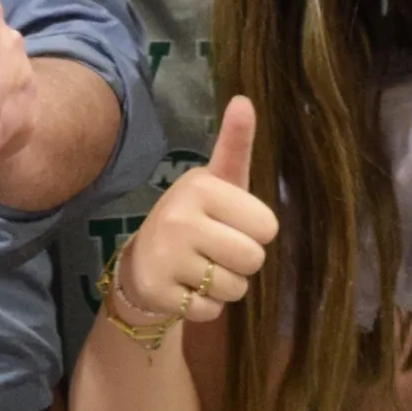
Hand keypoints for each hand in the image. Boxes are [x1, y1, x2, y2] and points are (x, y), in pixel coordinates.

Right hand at [112, 97, 275, 334]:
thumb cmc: (194, 218)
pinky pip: (211, 311)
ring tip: (200, 270)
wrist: (144, 262)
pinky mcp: (161, 293)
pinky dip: (205, 307)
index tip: (231, 224)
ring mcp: (167, 258)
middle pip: (253, 259)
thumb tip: (244, 99)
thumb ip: (235, 145)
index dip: (255, 231)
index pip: (267, 226)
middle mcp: (181, 218)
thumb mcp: (217, 182)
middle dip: (243, 263)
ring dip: (225, 287)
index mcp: (202, 188)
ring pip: (235, 288)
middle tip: (217, 251)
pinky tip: (186, 288)